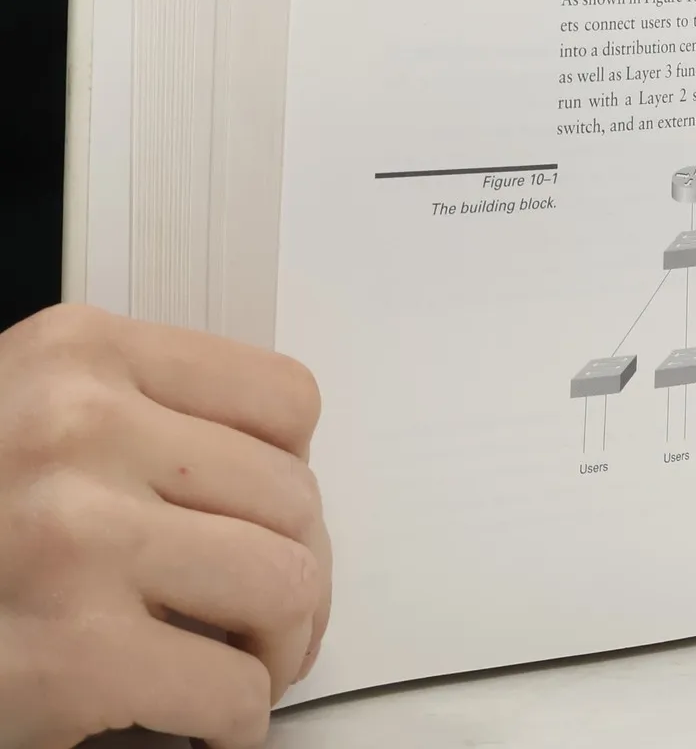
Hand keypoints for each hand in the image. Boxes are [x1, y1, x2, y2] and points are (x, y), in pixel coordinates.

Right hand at [0, 305, 330, 748]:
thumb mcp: (28, 415)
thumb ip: (137, 418)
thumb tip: (281, 483)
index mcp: (80, 353)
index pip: (286, 399)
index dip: (294, 476)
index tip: (272, 523)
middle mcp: (80, 428)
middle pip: (295, 498)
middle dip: (298, 571)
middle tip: (269, 620)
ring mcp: (75, 541)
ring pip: (286, 585)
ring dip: (279, 646)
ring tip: (243, 667)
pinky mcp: (68, 659)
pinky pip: (233, 689)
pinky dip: (236, 721)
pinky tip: (199, 725)